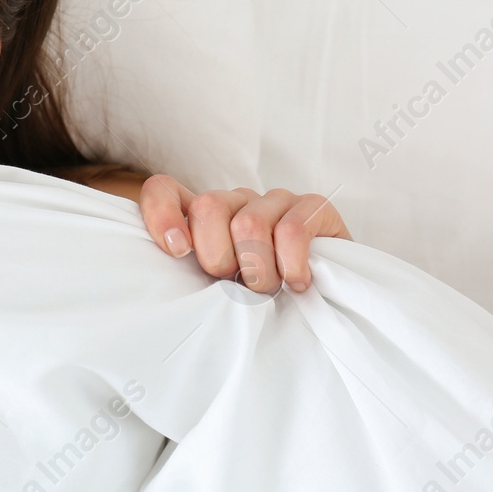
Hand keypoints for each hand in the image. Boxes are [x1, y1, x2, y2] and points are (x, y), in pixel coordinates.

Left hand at [138, 175, 350, 293]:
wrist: (331, 300)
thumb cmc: (264, 299)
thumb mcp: (219, 289)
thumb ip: (192, 273)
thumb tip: (169, 269)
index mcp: (206, 217)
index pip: (164, 190)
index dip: (161, 214)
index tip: (177, 251)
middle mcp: (238, 201)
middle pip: (209, 207)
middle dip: (219, 257)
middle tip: (237, 285)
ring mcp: (276, 200)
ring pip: (249, 223)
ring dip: (259, 271)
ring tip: (271, 290)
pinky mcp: (314, 206)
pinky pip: (292, 230)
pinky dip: (291, 265)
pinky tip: (298, 283)